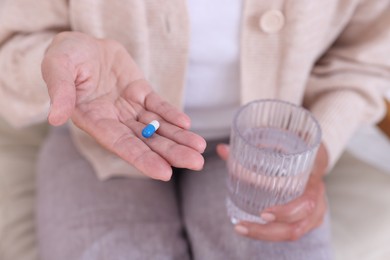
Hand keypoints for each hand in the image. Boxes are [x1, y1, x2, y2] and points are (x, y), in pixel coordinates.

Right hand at [42, 32, 205, 180]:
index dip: (142, 159)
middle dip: (171, 153)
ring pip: (157, 127)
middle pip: (146, 141)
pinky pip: (158, 106)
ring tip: (199, 148)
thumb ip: (60, 92)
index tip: (165, 173)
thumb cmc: (65, 58)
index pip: (121, 145)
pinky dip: (172, 114)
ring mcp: (130, 108)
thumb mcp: (57, 70)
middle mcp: (115, 120)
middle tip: (196, 163)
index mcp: (94, 121)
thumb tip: (54, 118)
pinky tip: (187, 124)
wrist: (82, 44)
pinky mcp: (141, 93)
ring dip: (178, 138)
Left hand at [217, 143, 327, 240]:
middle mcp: (317, 202)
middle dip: (268, 230)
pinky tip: (250, 228)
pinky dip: (269, 233)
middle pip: (297, 226)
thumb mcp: (281, 148)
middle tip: (242, 226)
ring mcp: (314, 215)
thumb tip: (222, 149)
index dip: (287, 211)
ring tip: (240, 228)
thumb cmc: (297, 154)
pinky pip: (288, 231)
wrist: (315, 160)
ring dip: (264, 234)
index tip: (263, 213)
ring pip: (292, 233)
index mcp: (314, 182)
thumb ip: (251, 149)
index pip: (306, 202)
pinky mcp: (306, 221)